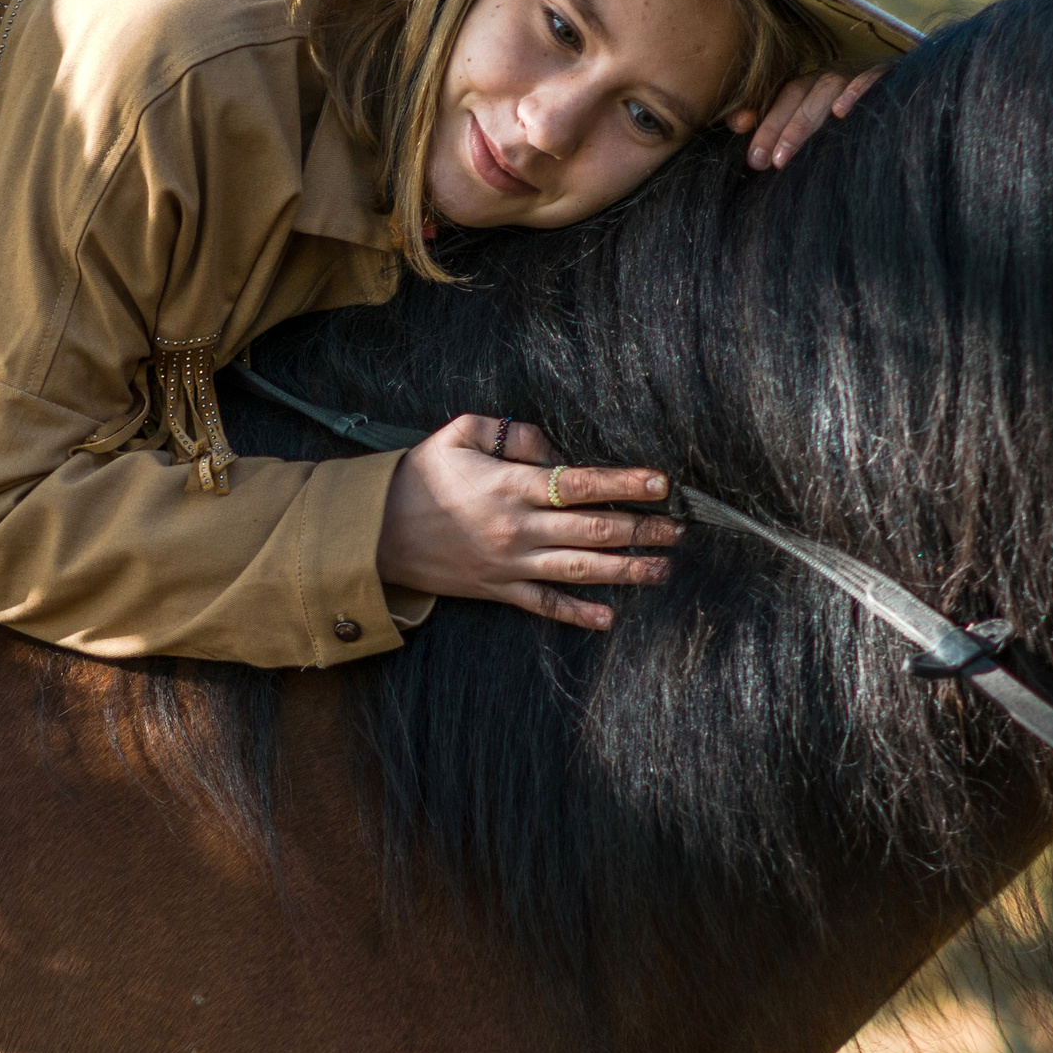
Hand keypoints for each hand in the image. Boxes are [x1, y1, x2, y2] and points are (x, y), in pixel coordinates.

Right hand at [376, 413, 678, 630]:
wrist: (373, 532)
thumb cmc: (419, 476)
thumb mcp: (458, 434)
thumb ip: (511, 433)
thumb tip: (553, 447)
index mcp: (510, 486)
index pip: (580, 484)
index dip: (624, 484)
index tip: (661, 484)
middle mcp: (517, 529)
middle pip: (593, 531)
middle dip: (641, 529)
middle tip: (679, 529)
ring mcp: (510, 564)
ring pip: (580, 571)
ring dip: (627, 571)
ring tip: (663, 568)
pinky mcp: (498, 591)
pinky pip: (544, 606)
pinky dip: (578, 614)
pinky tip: (610, 619)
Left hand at [728, 63, 886, 169]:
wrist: (910, 106)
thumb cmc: (852, 124)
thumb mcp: (812, 126)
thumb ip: (775, 123)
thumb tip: (736, 121)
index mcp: (811, 85)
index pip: (782, 99)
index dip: (765, 123)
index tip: (750, 154)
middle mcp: (831, 77)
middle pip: (798, 95)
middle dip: (778, 129)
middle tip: (765, 163)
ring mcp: (858, 75)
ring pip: (827, 90)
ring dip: (803, 122)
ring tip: (785, 155)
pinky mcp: (889, 76)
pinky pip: (871, 78)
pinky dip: (856, 92)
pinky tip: (842, 112)